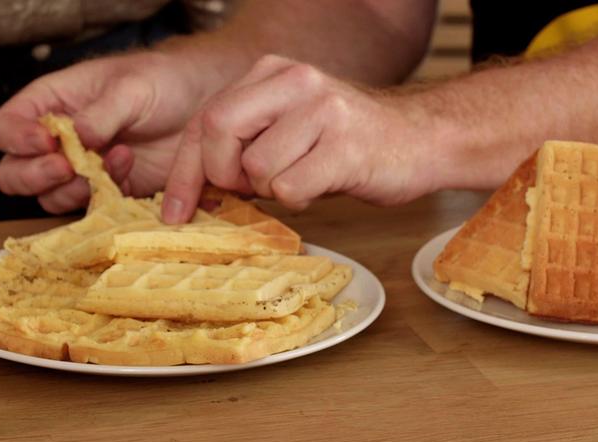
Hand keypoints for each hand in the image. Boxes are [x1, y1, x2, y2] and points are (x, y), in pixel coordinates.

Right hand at [0, 50, 215, 212]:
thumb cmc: (161, 82)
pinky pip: (91, 207)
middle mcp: (57, 141)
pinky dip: (104, 197)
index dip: (16, 139)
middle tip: (66, 168)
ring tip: (111, 161)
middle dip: (34, 176)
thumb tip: (77, 137)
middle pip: (14, 173)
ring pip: (49, 197)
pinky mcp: (109, 192)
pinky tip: (129, 169)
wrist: (201, 105)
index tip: (45, 142)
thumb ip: (101, 113)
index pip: (6, 127)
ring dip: (73, 189)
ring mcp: (81, 169)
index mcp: (50, 104)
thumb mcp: (131, 87)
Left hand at [161, 55, 439, 223]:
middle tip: (250, 191)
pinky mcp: (345, 145)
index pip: (204, 119)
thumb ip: (244, 144)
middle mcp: (293, 81)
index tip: (176, 212)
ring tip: (304, 179)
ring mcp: (321, 109)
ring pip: (255, 168)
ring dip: (272, 190)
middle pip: (217, 130)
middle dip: (222, 176)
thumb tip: (196, 192)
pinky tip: (324, 184)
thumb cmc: (348, 143)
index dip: (184, 172)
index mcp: (271, 72)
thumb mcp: (289, 128)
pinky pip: (290, 189)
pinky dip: (300, 200)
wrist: (421, 140)